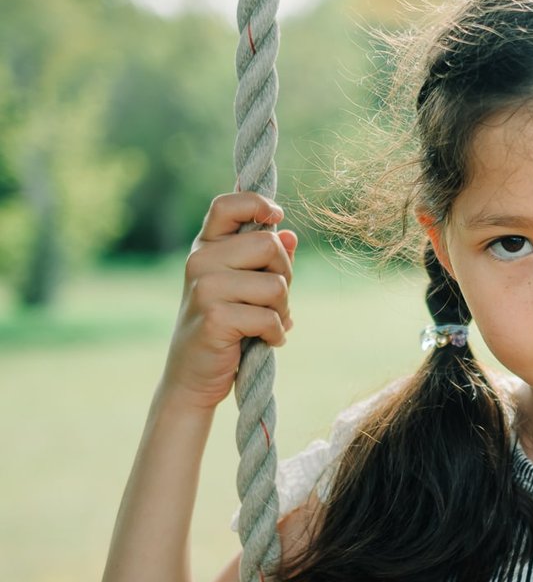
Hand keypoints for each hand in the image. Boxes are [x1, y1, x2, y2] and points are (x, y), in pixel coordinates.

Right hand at [163, 192, 296, 409]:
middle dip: (285, 275)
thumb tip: (289, 235)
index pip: (228, 204)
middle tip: (275, 301)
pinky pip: (269, 317)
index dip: (259, 204)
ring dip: (283, 310)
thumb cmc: (226, 328)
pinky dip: (276, 333)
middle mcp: (200, 260)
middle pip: (269, 245)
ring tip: (268, 324)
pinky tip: (265, 341)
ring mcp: (204, 288)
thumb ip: (265, 261)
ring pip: (275, 284)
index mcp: (206, 247)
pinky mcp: (215, 317)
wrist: (192, 377)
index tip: (276, 217)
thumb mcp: (245, 288)